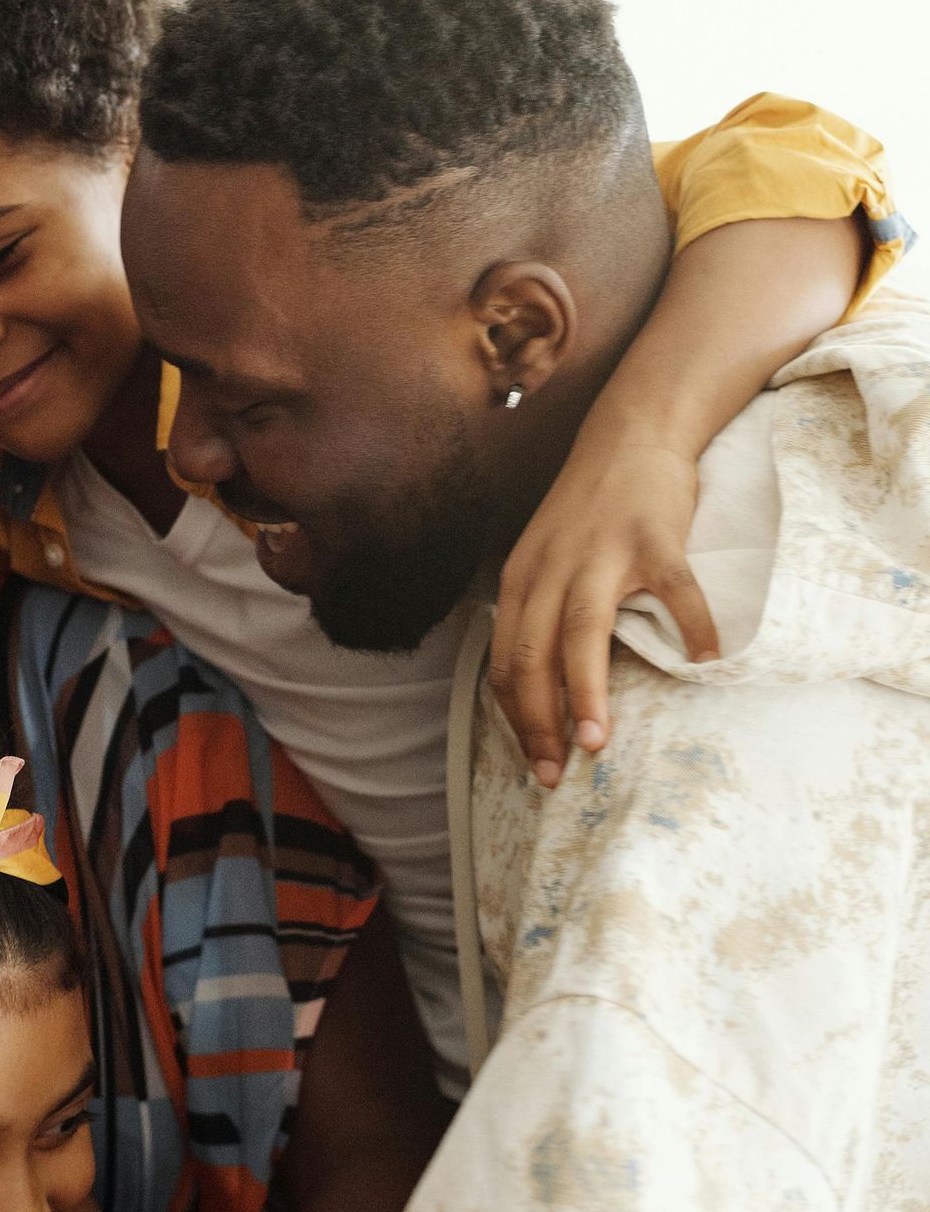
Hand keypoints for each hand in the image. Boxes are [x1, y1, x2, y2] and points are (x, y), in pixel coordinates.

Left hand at [491, 438, 717, 786]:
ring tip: (595, 741)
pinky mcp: (654, 536)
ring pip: (582, 631)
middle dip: (539, 722)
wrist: (629, 436)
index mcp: (521, 579)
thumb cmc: (589, 513)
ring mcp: (602, 551)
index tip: (536, 763)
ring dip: (586, 691)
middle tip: (555, 775)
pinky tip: (705, 661)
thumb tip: (540, 692)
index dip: (516, 718)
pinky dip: (692, 627)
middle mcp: (552, 568)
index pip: (505, 663)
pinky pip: (675, 590)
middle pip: (533, 655)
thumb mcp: (544, 560)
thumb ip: (539, 614)